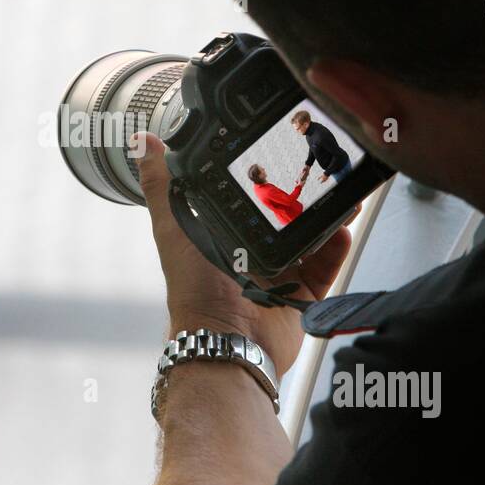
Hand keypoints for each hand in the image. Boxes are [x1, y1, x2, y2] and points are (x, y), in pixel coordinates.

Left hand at [137, 133, 353, 376]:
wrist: (225, 342)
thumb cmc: (193, 290)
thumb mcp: (174, 228)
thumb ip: (162, 187)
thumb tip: (142, 142)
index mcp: (223, 234)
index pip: (246, 195)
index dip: (263, 174)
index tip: (279, 149)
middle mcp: (251, 252)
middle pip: (284, 214)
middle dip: (304, 194)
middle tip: (319, 170)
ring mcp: (279, 273)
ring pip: (311, 237)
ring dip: (327, 216)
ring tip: (341, 194)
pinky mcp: (301, 294)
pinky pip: (326, 266)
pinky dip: (337, 248)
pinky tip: (343, 229)